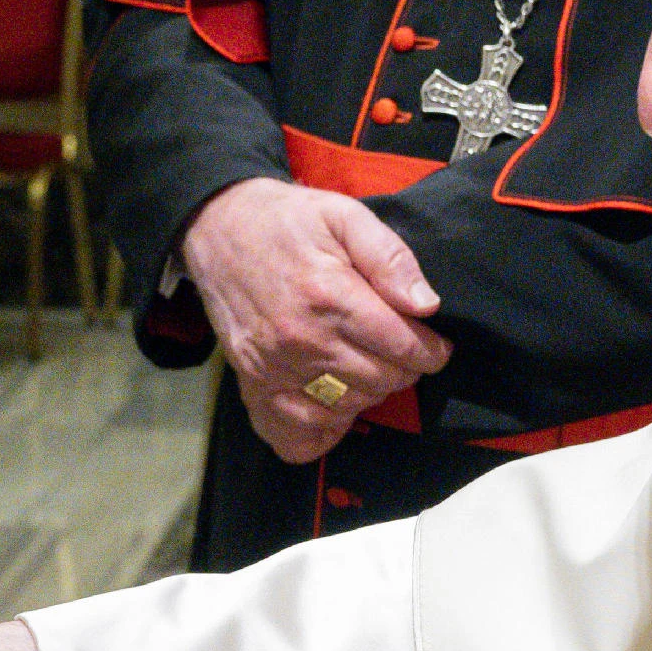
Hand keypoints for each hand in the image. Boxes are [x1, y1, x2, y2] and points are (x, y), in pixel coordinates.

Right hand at [180, 179, 448, 464]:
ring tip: (369, 365)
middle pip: (380, 380)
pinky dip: (325, 428)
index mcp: (328, 294)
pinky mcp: (252, 384)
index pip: (401, 346)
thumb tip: (426, 305)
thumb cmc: (287, 221)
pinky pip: (297, 435)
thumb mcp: (345, 215)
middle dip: (404, 369)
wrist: (216, 228)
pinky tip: (335, 402)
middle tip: (401, 351)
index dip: (430, 350)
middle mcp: (299, 339)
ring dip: (370, 392)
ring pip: (348, 406)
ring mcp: (272, 367)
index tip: (434, 346)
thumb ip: (390, 257)